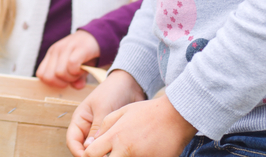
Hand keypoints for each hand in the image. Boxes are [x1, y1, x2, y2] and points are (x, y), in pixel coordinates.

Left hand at [37, 30, 100, 88]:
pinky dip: (78, 72)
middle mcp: (56, 50)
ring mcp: (66, 47)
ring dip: (72, 78)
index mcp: (51, 55)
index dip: (53, 83)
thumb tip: (76, 87)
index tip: (65, 82)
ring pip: (60, 73)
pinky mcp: (79, 48)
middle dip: (62, 83)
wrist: (97, 36)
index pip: (41, 74)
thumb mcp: (76, 68)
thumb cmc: (84, 55)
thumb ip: (74, 79)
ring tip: (80, 71)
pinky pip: (72, 65)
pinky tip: (84, 69)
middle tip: (73, 78)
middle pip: (49, 77)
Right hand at [66, 70, 145, 156]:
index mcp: (80, 120)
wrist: (131, 84)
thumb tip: (89, 149)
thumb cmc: (112, 91)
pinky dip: (112, 151)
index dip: (78, 152)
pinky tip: (119, 152)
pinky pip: (109, 146)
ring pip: (97, 149)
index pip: (72, 141)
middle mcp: (87, 128)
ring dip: (102, 153)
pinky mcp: (112, 134)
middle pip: (83, 148)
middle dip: (91, 155)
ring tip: (112, 155)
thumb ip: (96, 128)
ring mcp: (100, 132)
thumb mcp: (103, 108)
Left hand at [81, 94, 196, 156]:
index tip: (93, 153)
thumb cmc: (148, 112)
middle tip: (110, 153)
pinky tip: (142, 151)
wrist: (176, 117)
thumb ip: (105, 126)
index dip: (89, 154)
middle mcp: (126, 150)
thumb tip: (93, 140)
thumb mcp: (122, 112)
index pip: (91, 153)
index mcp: (115, 136)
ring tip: (129, 148)